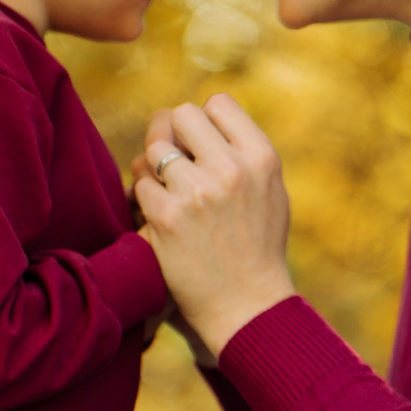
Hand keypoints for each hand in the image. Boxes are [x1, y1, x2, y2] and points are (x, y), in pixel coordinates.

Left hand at [131, 93, 295, 357]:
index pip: (217, 103)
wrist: (246, 306)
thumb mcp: (270, 190)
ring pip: (154, 148)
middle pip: (181, 115)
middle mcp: (231, 168)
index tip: (202, 145)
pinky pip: (140, 184)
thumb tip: (205, 113)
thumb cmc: (258, 246)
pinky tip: (157, 213)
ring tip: (165, 188)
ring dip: (153, 166)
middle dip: (173, 135)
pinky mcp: (167, 217)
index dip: (204, 121)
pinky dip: (143, 196)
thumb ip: (243, 150)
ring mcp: (197, 192)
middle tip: (175, 161)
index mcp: (260, 157)